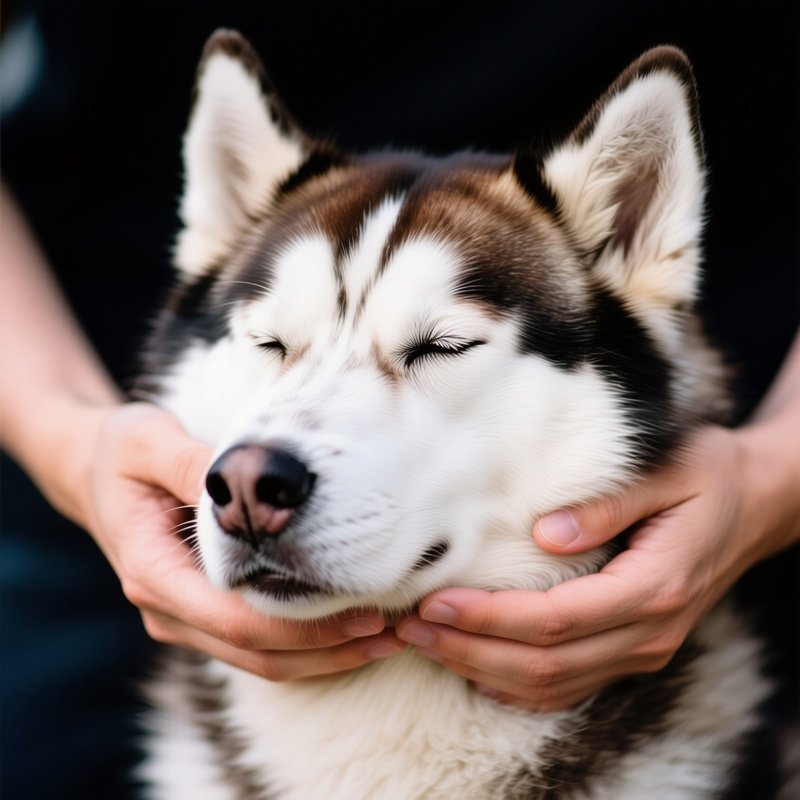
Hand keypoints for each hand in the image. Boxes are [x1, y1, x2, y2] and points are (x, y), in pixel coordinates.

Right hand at [84, 402, 405, 679]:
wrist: (92, 471)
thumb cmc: (122, 452)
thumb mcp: (148, 441)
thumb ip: (193, 465)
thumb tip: (248, 483)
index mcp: (153, 573)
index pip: (237, 620)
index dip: (305, 625)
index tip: (365, 612)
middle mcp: (168, 609)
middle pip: (258, 653)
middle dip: (329, 649)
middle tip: (396, 630)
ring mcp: (184, 619)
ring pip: (261, 661)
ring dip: (325, 656)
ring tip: (389, 637)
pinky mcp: (202, 614)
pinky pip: (257, 647)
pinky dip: (306, 646)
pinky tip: (352, 629)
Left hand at [396, 423, 799, 710]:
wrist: (756, 504)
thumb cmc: (709, 475)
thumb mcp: (669, 471)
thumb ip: (609, 503)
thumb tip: (544, 534)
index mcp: (654, 586)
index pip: (557, 620)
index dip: (491, 618)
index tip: (435, 603)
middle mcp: (649, 631)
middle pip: (546, 662)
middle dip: (470, 649)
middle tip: (408, 627)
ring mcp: (644, 648)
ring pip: (552, 684)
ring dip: (482, 669)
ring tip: (424, 644)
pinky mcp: (633, 649)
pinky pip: (570, 686)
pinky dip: (517, 687)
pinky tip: (475, 668)